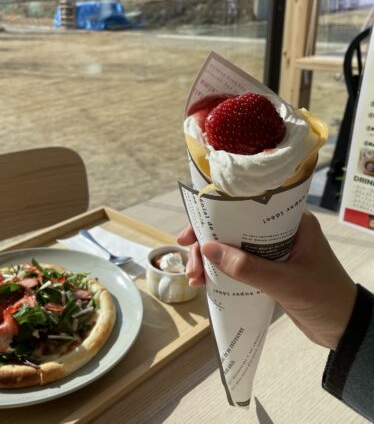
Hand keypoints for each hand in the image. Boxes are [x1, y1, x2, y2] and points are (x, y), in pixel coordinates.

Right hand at [177, 211, 356, 349]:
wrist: (345, 329)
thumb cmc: (324, 298)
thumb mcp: (285, 282)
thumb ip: (248, 267)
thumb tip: (207, 249)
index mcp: (290, 221)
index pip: (245, 208)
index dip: (214, 217)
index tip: (192, 233)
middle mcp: (278, 231)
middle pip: (232, 228)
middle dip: (207, 244)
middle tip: (191, 265)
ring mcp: (272, 251)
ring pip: (231, 247)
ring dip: (210, 260)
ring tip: (194, 278)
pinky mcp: (268, 270)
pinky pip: (237, 265)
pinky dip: (220, 272)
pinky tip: (205, 282)